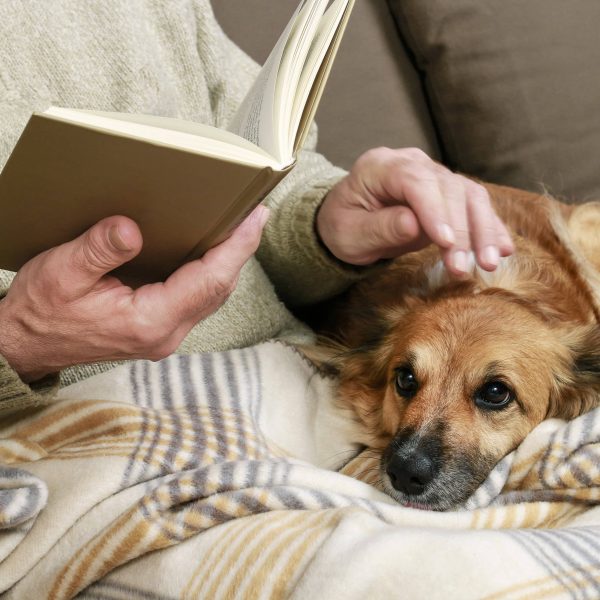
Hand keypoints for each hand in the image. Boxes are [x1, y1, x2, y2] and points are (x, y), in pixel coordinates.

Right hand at [0, 206, 268, 381]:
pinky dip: (210, 273)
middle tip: (254, 213)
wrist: (27, 345)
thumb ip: (100, 250)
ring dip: (229, 262)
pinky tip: (211, 251)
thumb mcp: (61, 273)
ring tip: (241, 227)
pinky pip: (197, 298)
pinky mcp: (161, 328)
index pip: (208, 281)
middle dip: (240, 250)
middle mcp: (166, 333)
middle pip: (218, 289)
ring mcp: (166, 334)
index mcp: (148, 321)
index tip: (255, 218)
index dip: (236, 248)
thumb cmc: (42, 312)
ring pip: (212, 295)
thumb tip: (132, 228)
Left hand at [316, 147, 513, 274]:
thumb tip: (413, 225)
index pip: (414, 182)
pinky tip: (502, 250)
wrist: (349, 221)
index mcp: (379, 166)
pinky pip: (475, 206)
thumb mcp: (349, 234)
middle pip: (448, 188)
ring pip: (469, 195)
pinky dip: (490, 228)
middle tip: (465, 267)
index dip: (434, 211)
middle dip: (461, 229)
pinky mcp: (448, 192)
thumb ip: (380, 228)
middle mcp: (411, 163)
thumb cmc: (344, 227)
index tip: (445, 242)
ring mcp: (432, 175)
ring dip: (483, 230)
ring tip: (489, 263)